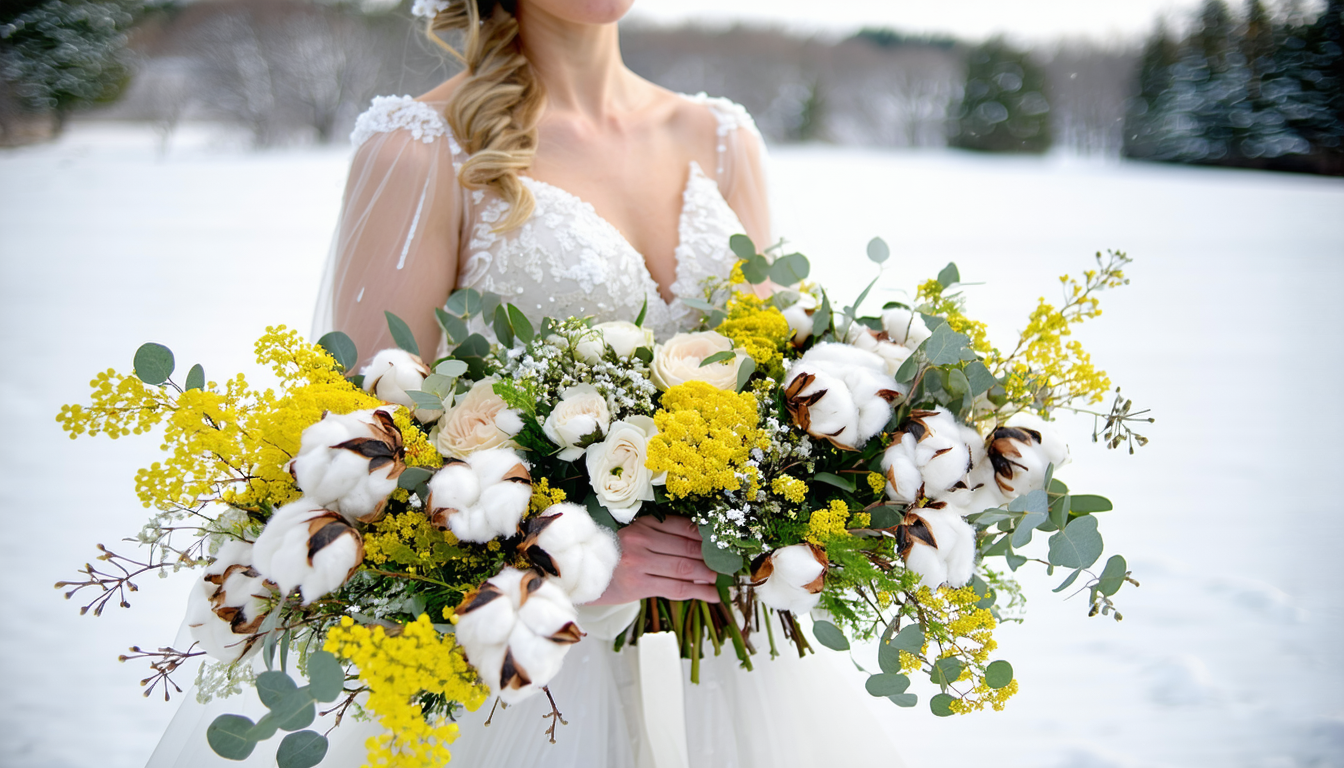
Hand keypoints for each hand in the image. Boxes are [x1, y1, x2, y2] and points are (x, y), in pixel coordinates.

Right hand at [587, 515, 720, 604]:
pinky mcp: (638, 585)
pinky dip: (697, 592)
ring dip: (707, 575)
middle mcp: (642, 540)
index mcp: (642, 523)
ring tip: (720, 580)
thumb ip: (659, 537)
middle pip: (687, 547)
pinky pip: (675, 588)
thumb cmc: (608, 556)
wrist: (577, 575)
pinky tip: (712, 594)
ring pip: (684, 568)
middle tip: (726, 563)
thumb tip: (696, 544)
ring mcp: (640, 563)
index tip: (720, 542)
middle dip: (710, 557)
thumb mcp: (631, 536)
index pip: (683, 526)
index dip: (705, 536)